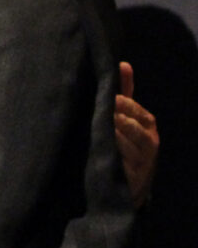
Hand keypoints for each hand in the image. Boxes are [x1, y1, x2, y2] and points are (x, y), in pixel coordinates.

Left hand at [114, 61, 158, 207]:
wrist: (132, 183)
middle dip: (115, 119)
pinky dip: (112, 156)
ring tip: (98, 129)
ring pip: (126, 144)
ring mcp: (143, 160)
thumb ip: (125, 92)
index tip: (106, 99)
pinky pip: (122, 164)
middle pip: (131, 126)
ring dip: (111, 136)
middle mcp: (149, 141)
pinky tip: (100, 149)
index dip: (119, 104)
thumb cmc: (128, 142)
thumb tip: (122, 64)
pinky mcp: (133, 176)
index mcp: (147, 123)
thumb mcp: (127, 116)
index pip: (134, 109)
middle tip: (100, 113)